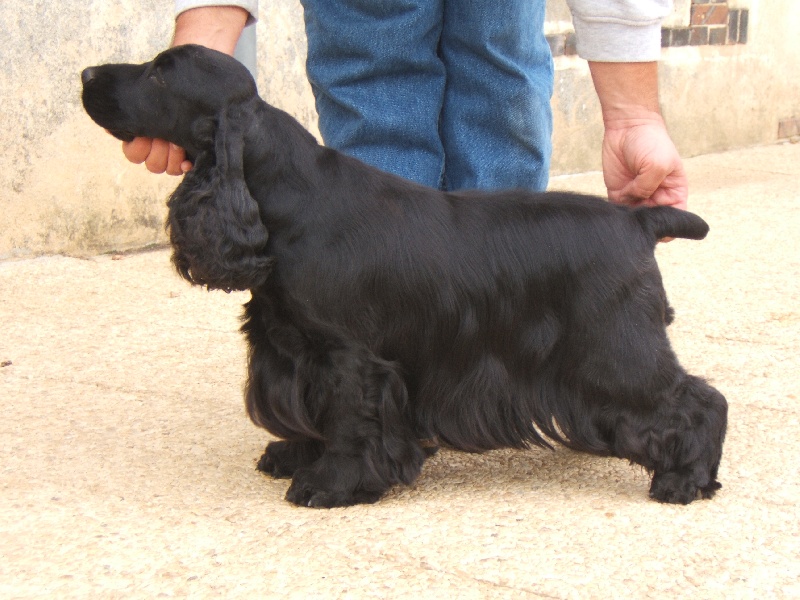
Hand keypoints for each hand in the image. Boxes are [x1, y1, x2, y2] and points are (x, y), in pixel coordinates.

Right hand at [119, 6, 248, 174]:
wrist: (194, 81)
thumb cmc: (167, 82)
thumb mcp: (142, 84)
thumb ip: (121, 89)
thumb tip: (89, 79)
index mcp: (141, 134)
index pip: (132, 154)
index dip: (138, 146)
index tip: (145, 133)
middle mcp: (157, 146)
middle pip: (151, 165)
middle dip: (158, 151)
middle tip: (165, 136)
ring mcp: (175, 152)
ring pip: (165, 169)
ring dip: (171, 156)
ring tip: (178, 140)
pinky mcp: (192, 154)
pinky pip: (184, 171)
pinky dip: (185, 166)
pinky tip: (187, 159)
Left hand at [588, 61, 688, 211]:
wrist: (628, 126)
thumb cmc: (651, 142)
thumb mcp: (657, 165)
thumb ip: (648, 188)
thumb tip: (633, 202)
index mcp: (674, 191)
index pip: (676, 217)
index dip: (670, 225)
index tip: (661, 223)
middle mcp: (656, 197)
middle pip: (653, 220)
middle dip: (646, 219)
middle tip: (640, 205)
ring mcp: (636, 196)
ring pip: (634, 217)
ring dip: (630, 214)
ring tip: (629, 194)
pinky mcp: (619, 192)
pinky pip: (618, 209)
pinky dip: (617, 209)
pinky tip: (619, 193)